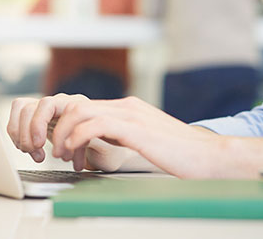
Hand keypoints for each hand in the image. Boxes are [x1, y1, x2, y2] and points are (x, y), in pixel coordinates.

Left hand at [11, 95, 226, 177]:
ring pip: (80, 111)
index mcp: (128, 109)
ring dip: (62, 133)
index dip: (64, 125)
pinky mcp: (136, 128)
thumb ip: (124, 138)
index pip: (83, 107)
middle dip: (54, 126)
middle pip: (75, 104)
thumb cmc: (182, 156)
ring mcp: (132, 115)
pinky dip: (77, 137)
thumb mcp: (145, 143)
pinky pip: (95, 124)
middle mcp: (127, 107)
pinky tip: (75, 152)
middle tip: (50, 150)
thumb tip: (99, 147)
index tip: (58, 146)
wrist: (211, 156)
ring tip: (62, 154)